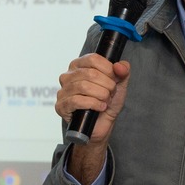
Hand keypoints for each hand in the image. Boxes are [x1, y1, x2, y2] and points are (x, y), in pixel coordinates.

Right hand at [56, 54, 129, 182]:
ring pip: (83, 86)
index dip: (108, 69)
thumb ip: (123, 71)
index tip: (115, 79)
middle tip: (111, 94)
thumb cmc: (107, 102)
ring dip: (101, 95)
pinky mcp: (61, 106)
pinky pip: (76, 100)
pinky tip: (100, 107)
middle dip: (107, 85)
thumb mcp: (119, 84)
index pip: (93, 59)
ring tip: (106, 101)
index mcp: (79, 66)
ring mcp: (62, 91)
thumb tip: (120, 66)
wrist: (102, 125)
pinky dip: (93, 104)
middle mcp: (68, 76)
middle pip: (90, 73)